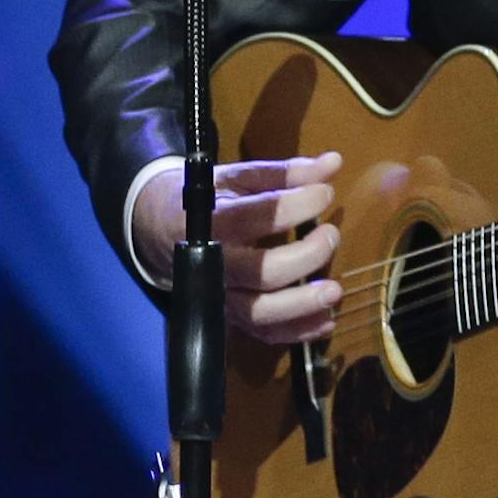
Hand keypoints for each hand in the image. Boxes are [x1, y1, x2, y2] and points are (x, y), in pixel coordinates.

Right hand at [130, 153, 344, 344]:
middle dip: (306, 257)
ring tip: (335, 289)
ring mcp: (221, 295)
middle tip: (331, 235)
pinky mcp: (230, 316)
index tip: (325, 192)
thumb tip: (334, 163)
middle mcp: (215, 263)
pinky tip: (326, 319)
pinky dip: (297, 331)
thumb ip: (285, 173)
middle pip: (262, 272)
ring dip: (303, 305)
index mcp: (212, 220)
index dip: (296, 206)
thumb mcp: (238, 178)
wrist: (161, 230)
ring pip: (261, 313)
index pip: (256, 216)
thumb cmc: (208, 200)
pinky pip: (264, 334)